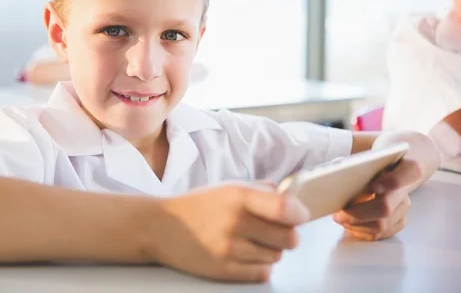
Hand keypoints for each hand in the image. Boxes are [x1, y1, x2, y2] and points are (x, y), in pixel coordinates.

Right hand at [150, 183, 309, 282]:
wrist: (161, 227)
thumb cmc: (197, 205)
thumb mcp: (226, 187)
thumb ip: (260, 190)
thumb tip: (290, 196)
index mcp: (237, 197)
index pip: (284, 209)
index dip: (299, 214)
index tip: (299, 215)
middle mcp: (235, 222)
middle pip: (287, 238)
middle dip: (287, 235)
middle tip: (276, 231)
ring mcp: (229, 249)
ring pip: (276, 256)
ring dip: (271, 250)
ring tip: (253, 242)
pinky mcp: (224, 270)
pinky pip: (262, 273)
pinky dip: (261, 266)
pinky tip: (247, 255)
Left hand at [333, 131, 437, 240]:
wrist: (402, 162)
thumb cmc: (382, 157)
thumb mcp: (375, 151)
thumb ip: (361, 161)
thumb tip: (336, 170)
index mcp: (407, 167)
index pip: (408, 174)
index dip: (392, 182)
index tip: (373, 186)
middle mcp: (408, 190)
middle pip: (385, 207)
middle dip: (357, 214)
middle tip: (338, 213)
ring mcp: (404, 207)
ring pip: (382, 225)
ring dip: (356, 225)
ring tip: (340, 218)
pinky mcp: (399, 220)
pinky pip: (381, 233)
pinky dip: (362, 232)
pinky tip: (350, 225)